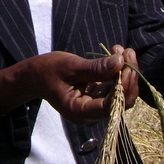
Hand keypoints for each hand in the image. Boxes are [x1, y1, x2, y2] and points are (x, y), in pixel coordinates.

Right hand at [0, 45, 138, 123]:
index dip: (123, 87)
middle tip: (128, 52)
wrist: (34, 76)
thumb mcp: (70, 66)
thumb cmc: (48, 71)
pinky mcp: (97, 97)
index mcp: (80, 111)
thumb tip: (120, 62)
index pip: (111, 106)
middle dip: (129, 77)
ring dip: (125, 72)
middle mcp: (90, 114)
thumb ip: (96, 68)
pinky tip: (116, 54)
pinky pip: (114, 88)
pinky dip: (118, 72)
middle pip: (122, 102)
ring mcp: (94, 106)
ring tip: (121, 49)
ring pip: (121, 95)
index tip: (126, 64)